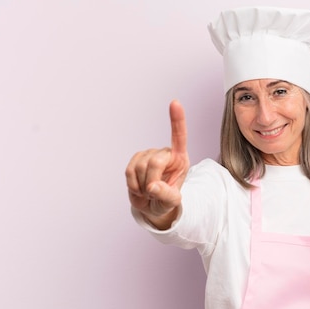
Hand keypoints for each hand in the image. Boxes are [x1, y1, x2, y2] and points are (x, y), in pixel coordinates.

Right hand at [125, 100, 189, 228]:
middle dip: (152, 180)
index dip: (177, 120)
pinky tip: (139, 188)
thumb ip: (166, 195)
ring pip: (141, 166)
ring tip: (149, 191)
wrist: (152, 205)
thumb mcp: (172, 203)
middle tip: (154, 192)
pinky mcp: (135, 160)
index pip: (179, 137)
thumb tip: (153, 186)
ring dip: (143, 185)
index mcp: (180, 159)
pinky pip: (129, 171)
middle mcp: (165, 153)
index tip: (175, 103)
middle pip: (155, 161)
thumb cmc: (166, 201)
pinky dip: (133, 184)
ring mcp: (149, 155)